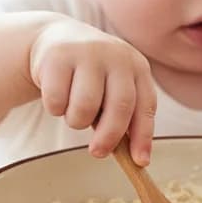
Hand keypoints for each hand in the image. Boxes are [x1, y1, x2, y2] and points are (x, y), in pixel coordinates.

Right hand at [29, 19, 156, 162]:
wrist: (56, 40)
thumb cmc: (91, 76)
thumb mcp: (113, 88)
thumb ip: (123, 116)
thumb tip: (135, 159)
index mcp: (137, 66)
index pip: (146, 106)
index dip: (144, 136)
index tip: (140, 162)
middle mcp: (116, 56)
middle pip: (120, 106)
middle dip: (109, 137)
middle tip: (98, 152)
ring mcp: (87, 53)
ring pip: (85, 106)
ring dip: (77, 121)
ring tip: (74, 113)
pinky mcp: (58, 56)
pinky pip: (56, 101)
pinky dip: (55, 109)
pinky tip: (57, 97)